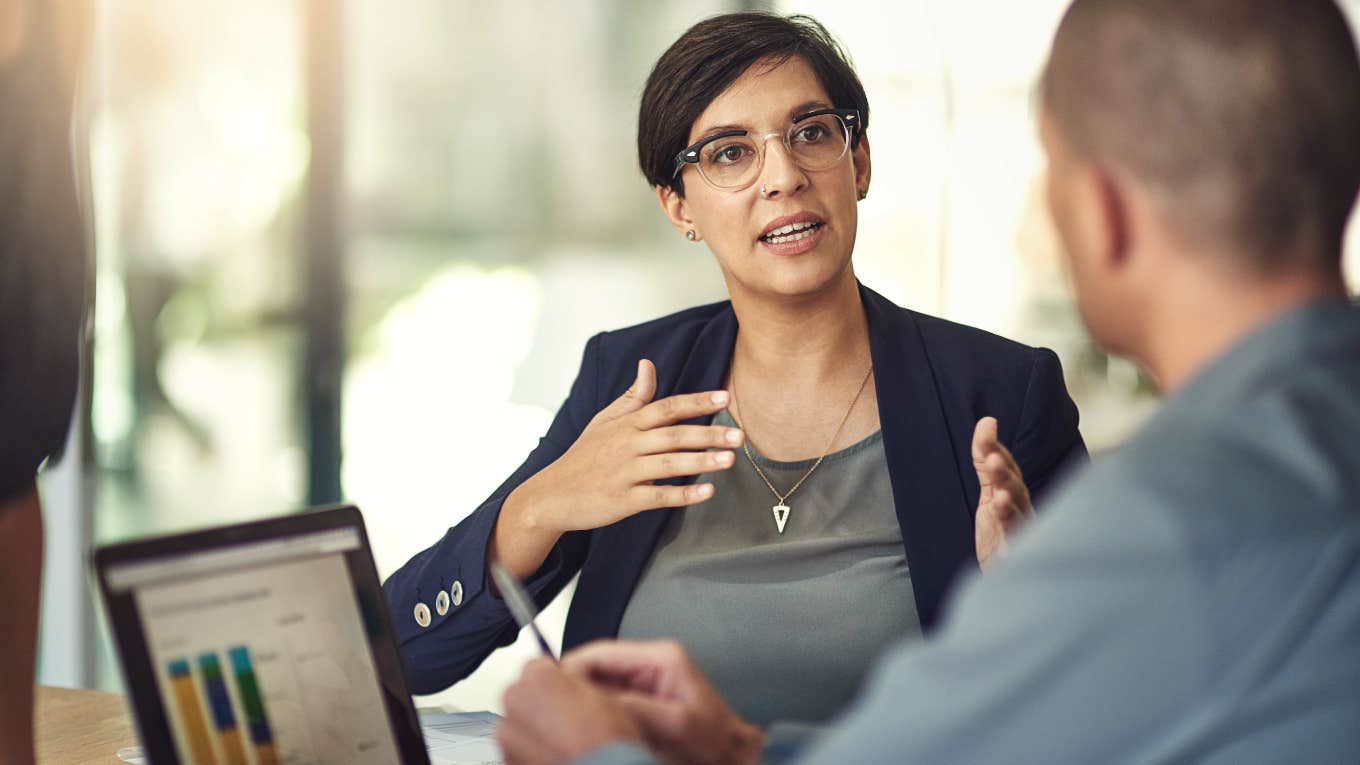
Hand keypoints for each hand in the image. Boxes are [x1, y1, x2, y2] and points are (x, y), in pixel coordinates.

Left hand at [499, 657, 643, 764]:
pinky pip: (517, 746)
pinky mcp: (505, 758)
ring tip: (562, 741)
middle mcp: (515, 701)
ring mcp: (506, 734)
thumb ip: (575, 678)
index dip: (556, 679)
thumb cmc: (603, 743)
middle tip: (567, 719)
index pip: (538, 664)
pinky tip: (553, 754)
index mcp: (537, 677)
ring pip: (519, 721)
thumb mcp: (603, 695)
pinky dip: (530, 749)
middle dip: (541, 702)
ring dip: (534, 727)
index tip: (566, 691)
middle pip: (524, 692)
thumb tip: (569, 678)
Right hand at [507, 359, 742, 531]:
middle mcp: (628, 445)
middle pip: (673, 435)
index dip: (696, 402)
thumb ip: (632, 396)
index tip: (724, 397)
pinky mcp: (624, 500)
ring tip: (729, 459)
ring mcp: (626, 473)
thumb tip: (648, 365)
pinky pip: (658, 496)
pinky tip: (707, 491)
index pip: (667, 407)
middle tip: (740, 434)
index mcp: (627, 424)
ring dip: (701, 461)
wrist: (552, 495)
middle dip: (708, 434)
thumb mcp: (604, 421)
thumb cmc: (583, 457)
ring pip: (669, 464)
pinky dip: (683, 494)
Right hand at [560, 640, 763, 764]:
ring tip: (568, 721)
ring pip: (597, 682)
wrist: (734, 756)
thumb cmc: (716, 742)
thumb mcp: (676, 725)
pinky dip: (593, 711)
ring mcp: (645, 679)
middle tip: (555, 710)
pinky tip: (587, 727)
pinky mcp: (641, 697)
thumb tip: (594, 699)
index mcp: (661, 658)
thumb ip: (636, 708)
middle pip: (595, 665)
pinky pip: (606, 698)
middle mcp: (650, 662)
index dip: (570, 669)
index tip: (551, 689)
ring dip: (582, 700)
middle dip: (573, 686)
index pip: (600, 652)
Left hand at [972, 416, 1033, 571]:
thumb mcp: (989, 491)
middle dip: (1005, 474)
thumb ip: (986, 461)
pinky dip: (1011, 538)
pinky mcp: (1014, 556)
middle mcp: (1022, 510)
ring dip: (1009, 503)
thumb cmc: (1001, 529)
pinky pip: (1015, 545)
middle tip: (993, 459)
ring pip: (1018, 516)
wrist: (1004, 572)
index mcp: (1015, 494)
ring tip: (999, 494)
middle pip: (1016, 489)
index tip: (986, 426)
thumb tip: (987, 421)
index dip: (996, 448)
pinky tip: (1005, 532)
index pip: (1007, 467)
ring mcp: (1021, 533)